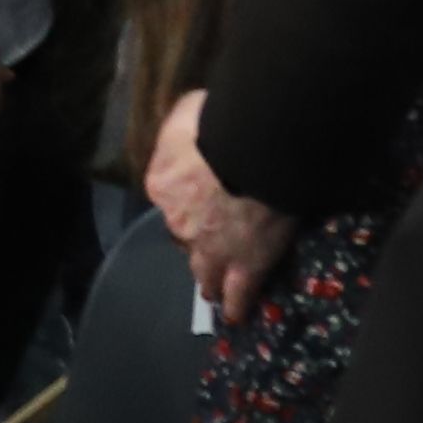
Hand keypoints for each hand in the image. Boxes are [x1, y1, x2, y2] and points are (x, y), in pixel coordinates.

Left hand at [145, 90, 295, 325]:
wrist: (259, 147)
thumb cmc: (225, 121)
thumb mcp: (191, 109)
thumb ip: (186, 126)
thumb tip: (194, 128)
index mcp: (163, 183)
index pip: (169, 197)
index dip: (187, 198)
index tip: (202, 194)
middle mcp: (179, 221)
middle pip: (184, 237)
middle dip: (195, 241)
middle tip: (209, 245)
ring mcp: (212, 247)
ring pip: (204, 271)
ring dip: (208, 280)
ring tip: (213, 291)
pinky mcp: (247, 262)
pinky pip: (240, 290)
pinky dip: (237, 304)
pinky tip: (237, 313)